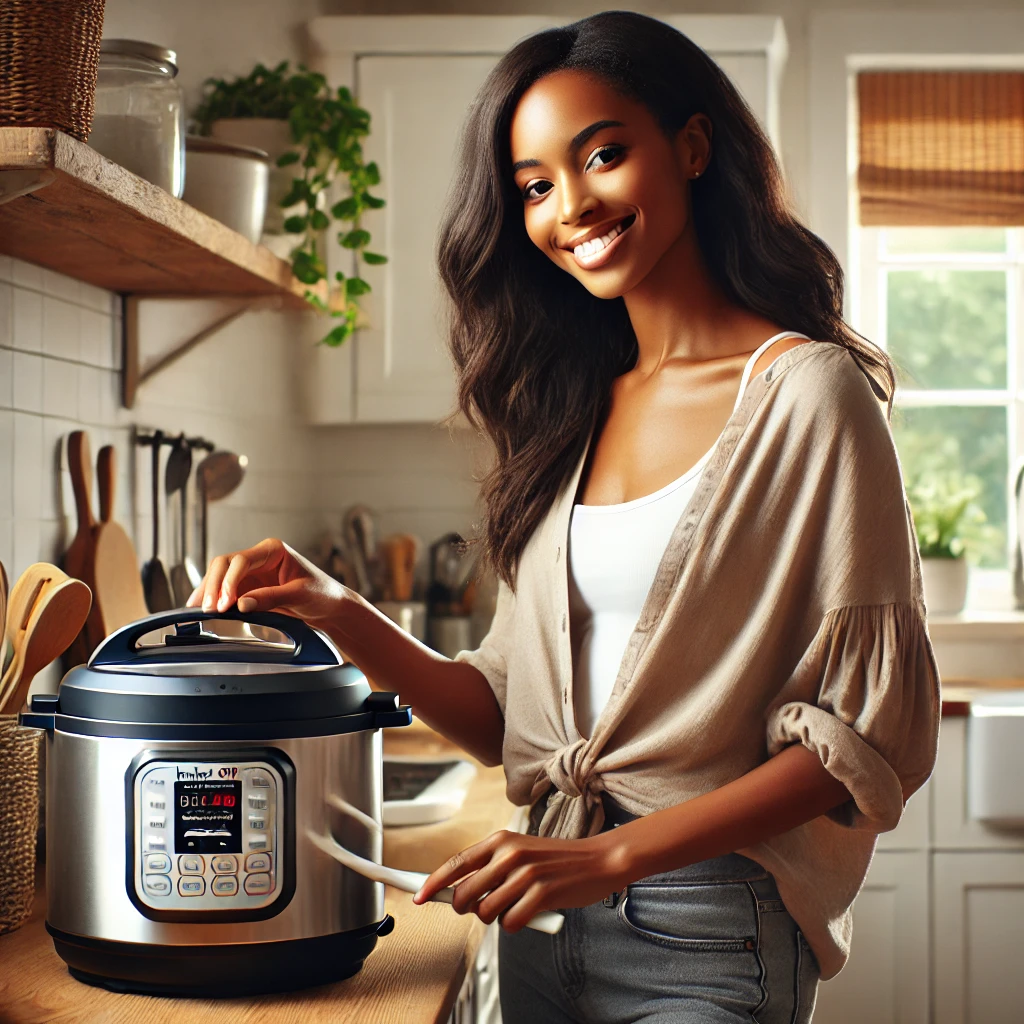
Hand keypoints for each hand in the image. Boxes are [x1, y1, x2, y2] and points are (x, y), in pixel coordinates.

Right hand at [186, 537, 347, 624]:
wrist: (330, 606)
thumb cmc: (322, 594)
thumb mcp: (300, 595)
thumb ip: (271, 598)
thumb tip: (241, 604)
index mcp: (273, 550)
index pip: (241, 560)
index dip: (229, 581)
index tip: (225, 603)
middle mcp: (259, 558)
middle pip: (224, 564)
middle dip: (213, 585)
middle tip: (209, 609)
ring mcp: (252, 573)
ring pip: (219, 576)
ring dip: (208, 592)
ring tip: (198, 611)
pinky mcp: (248, 587)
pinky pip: (224, 590)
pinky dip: (213, 599)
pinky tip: (202, 609)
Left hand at [412, 829, 629, 932]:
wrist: (598, 860)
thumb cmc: (557, 861)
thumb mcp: (521, 853)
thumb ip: (492, 868)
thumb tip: (458, 892)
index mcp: (501, 840)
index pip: (457, 862)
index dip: (435, 882)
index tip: (419, 897)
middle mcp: (510, 854)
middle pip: (466, 894)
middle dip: (469, 909)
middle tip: (484, 908)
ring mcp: (526, 873)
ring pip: (487, 912)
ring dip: (497, 917)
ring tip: (516, 905)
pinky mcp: (541, 893)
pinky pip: (511, 924)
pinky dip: (517, 925)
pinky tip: (531, 912)